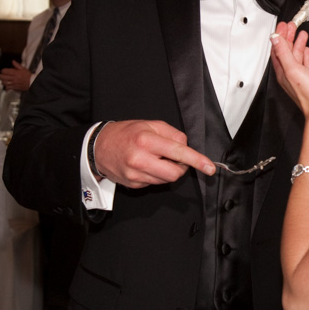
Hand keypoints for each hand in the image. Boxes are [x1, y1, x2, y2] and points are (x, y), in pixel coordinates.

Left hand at [0, 61, 31, 91]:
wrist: (32, 82)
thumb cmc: (28, 76)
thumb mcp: (23, 68)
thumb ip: (17, 65)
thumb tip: (13, 61)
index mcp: (15, 72)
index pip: (4, 71)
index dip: (2, 70)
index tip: (3, 71)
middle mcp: (13, 78)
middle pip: (2, 77)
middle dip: (0, 76)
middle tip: (0, 75)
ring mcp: (13, 83)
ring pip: (4, 82)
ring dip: (2, 81)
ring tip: (2, 80)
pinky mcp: (14, 87)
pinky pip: (7, 88)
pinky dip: (6, 87)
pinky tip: (6, 85)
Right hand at [93, 119, 215, 187]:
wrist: (99, 147)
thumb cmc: (126, 133)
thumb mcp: (150, 125)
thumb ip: (172, 134)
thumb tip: (185, 147)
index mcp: (146, 141)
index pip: (178, 152)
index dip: (197, 160)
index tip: (209, 167)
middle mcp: (140, 159)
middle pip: (175, 173)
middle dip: (180, 167)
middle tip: (174, 157)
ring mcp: (136, 174)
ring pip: (166, 180)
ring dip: (167, 170)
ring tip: (156, 158)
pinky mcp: (133, 184)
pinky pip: (155, 183)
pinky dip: (157, 175)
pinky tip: (147, 165)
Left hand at [270, 22, 308, 121]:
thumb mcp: (293, 69)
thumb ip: (283, 53)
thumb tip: (275, 39)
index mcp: (283, 72)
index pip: (278, 50)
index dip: (280, 36)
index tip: (283, 25)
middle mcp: (290, 74)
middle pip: (287, 51)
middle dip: (288, 37)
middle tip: (291, 25)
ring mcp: (301, 77)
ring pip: (297, 56)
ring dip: (298, 44)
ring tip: (301, 32)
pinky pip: (306, 64)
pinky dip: (306, 55)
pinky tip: (307, 50)